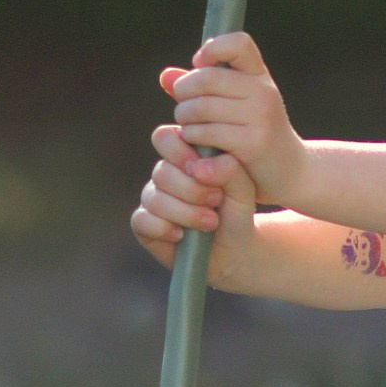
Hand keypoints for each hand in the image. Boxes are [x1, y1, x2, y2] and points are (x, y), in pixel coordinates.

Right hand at [131, 138, 260, 283]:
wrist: (234, 248)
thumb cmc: (237, 212)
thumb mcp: (243, 189)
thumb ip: (229, 170)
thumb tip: (198, 167)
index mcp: (185, 157)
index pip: (166, 138)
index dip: (180, 151)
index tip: (201, 169)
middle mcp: (164, 175)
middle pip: (162, 171)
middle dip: (192, 189)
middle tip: (217, 200)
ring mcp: (152, 199)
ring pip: (154, 198)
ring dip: (185, 213)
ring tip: (211, 222)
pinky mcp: (144, 224)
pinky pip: (142, 220)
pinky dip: (163, 228)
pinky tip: (182, 235)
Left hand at [156, 32, 307, 204]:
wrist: (290, 171)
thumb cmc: (254, 134)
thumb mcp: (233, 106)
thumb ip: (199, 89)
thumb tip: (165, 76)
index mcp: (259, 75)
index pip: (238, 43)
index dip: (212, 49)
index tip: (201, 66)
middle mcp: (264, 91)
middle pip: (207, 78)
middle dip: (184, 92)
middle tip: (183, 107)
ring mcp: (261, 116)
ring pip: (201, 107)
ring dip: (185, 118)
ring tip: (188, 127)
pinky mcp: (253, 143)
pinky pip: (207, 132)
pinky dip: (193, 137)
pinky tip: (196, 143)